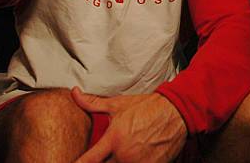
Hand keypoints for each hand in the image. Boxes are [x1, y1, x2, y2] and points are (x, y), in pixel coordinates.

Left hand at [71, 88, 186, 162]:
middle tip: (103, 156)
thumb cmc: (146, 107)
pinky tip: (135, 158)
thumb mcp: (117, 104)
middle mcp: (124, 155)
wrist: (175, 112)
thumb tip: (74, 93)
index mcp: (113, 140)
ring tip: (122, 155)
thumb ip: (92, 103)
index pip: (88, 160)